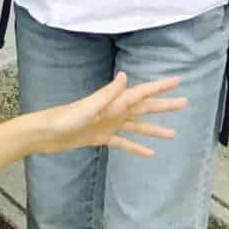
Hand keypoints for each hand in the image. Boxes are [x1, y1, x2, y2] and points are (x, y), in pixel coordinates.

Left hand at [39, 72, 183, 156]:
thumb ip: (107, 94)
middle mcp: (112, 112)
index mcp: (112, 103)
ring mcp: (106, 125)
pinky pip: (122, 142)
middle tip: (185, 102)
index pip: (140, 93)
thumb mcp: (87, 107)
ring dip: (154, 128)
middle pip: (143, 108)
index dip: (159, 87)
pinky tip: (150, 153)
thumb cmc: (63, 119)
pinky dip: (136, 147)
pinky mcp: (99, 137)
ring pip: (136, 126)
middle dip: (163, 105)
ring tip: (174, 133)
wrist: (43, 134)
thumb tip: (124, 75)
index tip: (177, 81)